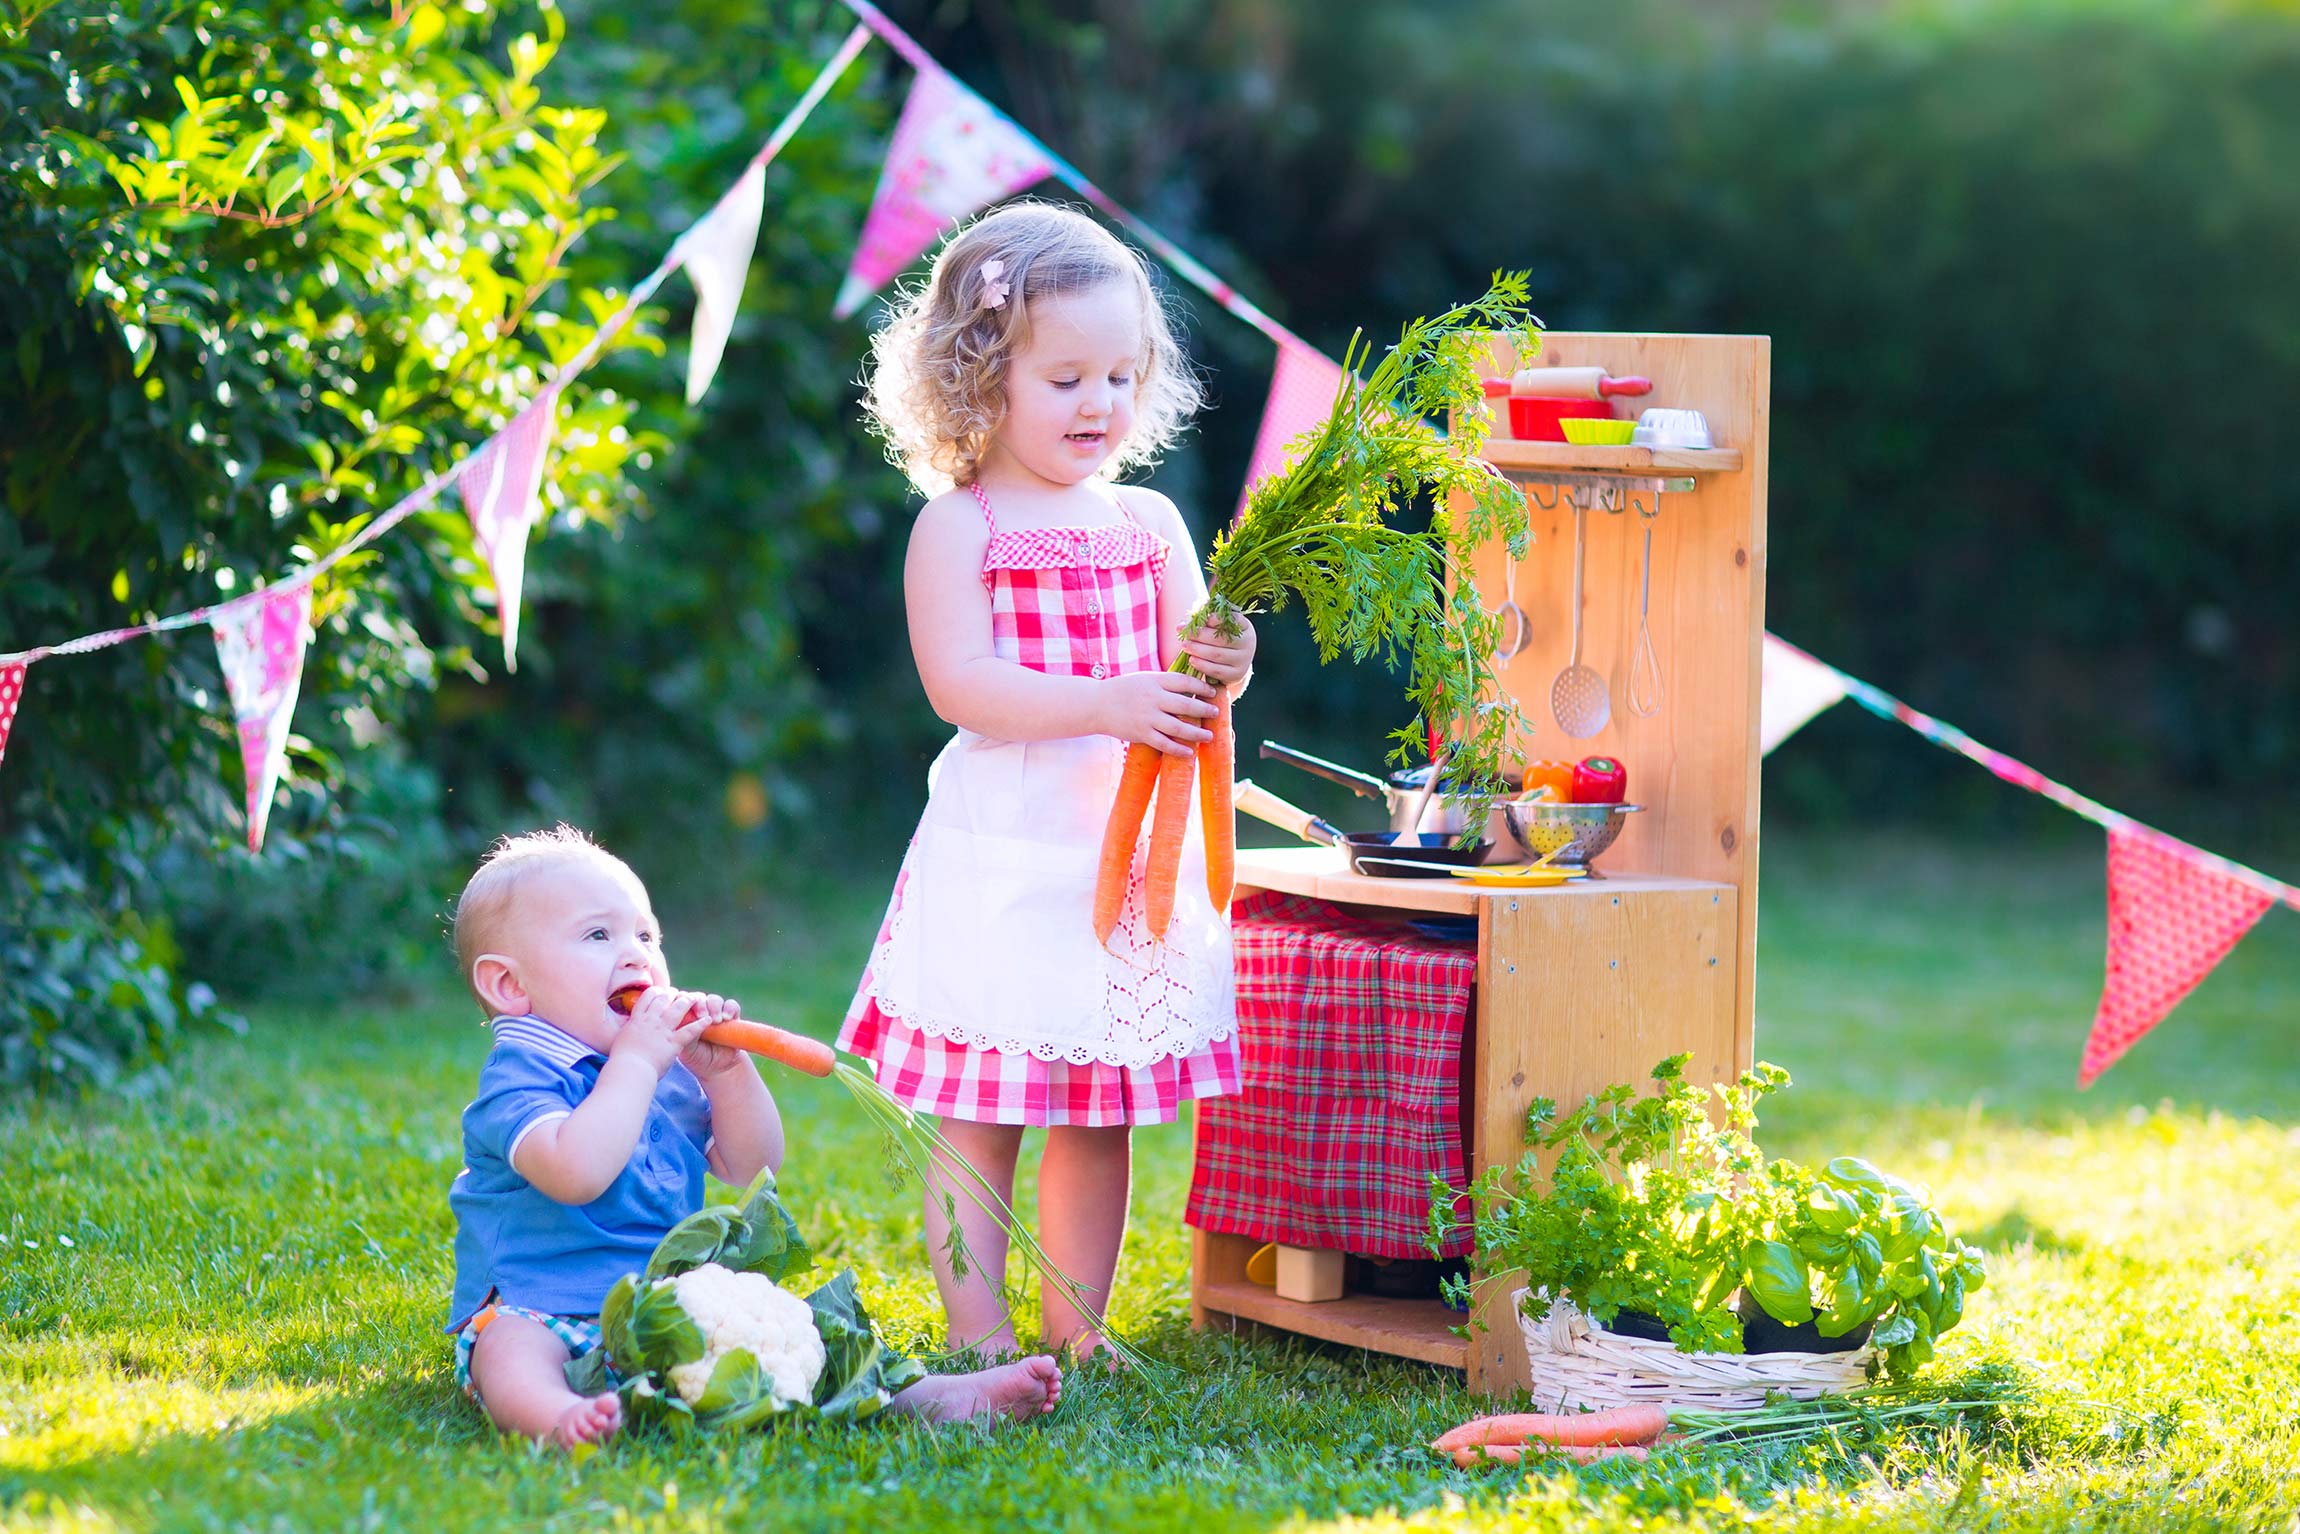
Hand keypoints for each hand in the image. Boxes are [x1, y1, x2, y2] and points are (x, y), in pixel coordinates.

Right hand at [607, 986, 709, 1075]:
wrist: (629, 1070)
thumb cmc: (621, 1060)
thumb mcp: (620, 1040)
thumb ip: (626, 1032)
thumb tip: (626, 1031)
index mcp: (636, 1020)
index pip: (647, 997)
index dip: (656, 992)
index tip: (661, 992)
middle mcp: (650, 1021)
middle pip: (664, 998)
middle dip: (673, 993)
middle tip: (679, 994)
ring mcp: (662, 1031)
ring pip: (678, 1009)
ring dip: (688, 1001)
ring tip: (696, 998)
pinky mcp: (673, 1043)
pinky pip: (690, 1030)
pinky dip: (700, 1025)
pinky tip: (708, 1020)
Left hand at [676, 993, 750, 1079]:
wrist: (718, 1068)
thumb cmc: (697, 1058)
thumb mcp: (684, 1046)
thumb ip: (682, 1031)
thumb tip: (681, 1019)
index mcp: (685, 1017)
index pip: (682, 1000)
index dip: (683, 999)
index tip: (685, 1008)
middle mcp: (700, 1012)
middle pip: (699, 997)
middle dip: (700, 1004)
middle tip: (702, 1015)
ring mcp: (716, 1013)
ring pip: (714, 999)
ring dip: (714, 1006)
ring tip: (716, 1020)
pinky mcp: (731, 1016)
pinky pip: (731, 1005)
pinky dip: (729, 1008)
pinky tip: (727, 1018)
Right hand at [1098, 669, 1217, 757]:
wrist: (1096, 705)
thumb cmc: (1122, 690)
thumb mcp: (1143, 679)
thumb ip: (1164, 683)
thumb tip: (1190, 686)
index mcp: (1154, 681)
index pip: (1184, 682)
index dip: (1202, 687)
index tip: (1213, 692)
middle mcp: (1153, 698)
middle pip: (1186, 705)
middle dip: (1204, 710)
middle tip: (1215, 713)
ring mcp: (1147, 717)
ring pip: (1178, 727)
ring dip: (1197, 733)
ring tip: (1209, 736)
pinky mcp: (1141, 734)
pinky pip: (1164, 744)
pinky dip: (1178, 749)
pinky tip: (1189, 752)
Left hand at [1180, 613, 1256, 690]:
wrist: (1234, 664)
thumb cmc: (1222, 639)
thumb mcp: (1220, 627)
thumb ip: (1208, 621)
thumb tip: (1187, 621)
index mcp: (1245, 627)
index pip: (1234, 620)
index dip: (1218, 619)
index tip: (1203, 617)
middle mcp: (1247, 643)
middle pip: (1222, 638)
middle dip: (1201, 635)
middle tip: (1186, 633)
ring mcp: (1243, 660)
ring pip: (1217, 654)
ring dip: (1198, 650)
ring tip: (1185, 645)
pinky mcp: (1236, 675)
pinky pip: (1217, 670)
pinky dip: (1202, 665)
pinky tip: (1192, 660)